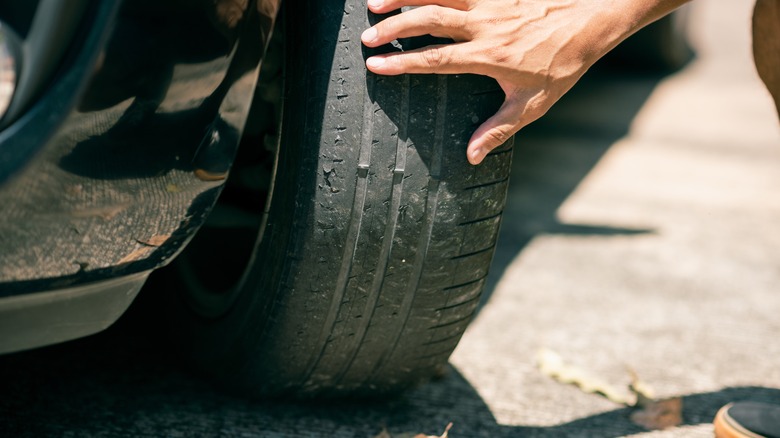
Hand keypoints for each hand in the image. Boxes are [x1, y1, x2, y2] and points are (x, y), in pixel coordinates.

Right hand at [361, 0, 686, 163]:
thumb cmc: (562, 64)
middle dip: (394, 27)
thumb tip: (470, 157)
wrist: (591, 22)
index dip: (403, 62)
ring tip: (375, 2)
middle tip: (368, 37)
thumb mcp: (533, 105)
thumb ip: (498, 130)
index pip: (436, 59)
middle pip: (429, 19)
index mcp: (490, 56)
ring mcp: (489, 3)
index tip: (375, 65)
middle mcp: (485, 26)